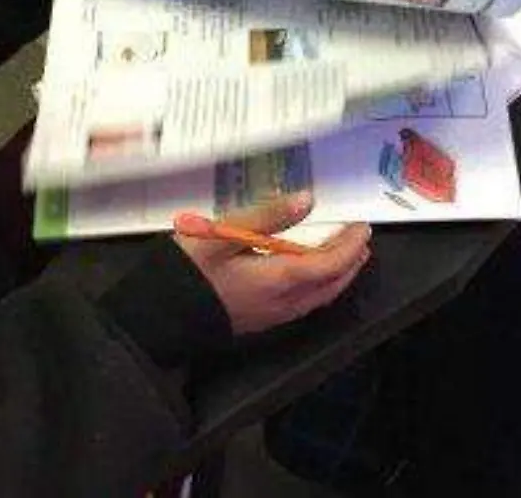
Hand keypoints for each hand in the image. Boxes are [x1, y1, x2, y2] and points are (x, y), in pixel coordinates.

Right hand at [173, 194, 371, 335]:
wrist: (158, 316)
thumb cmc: (187, 271)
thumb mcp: (223, 233)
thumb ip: (268, 216)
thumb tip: (307, 200)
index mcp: (279, 279)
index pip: (330, 264)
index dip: (350, 246)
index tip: (362, 226)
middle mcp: (283, 302)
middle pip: (330, 284)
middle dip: (350, 262)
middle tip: (361, 240)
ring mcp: (272, 315)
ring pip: (318, 297)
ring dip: (337, 276)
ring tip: (345, 256)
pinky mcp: (260, 320)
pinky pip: (303, 303)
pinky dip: (319, 286)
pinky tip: (310, 275)